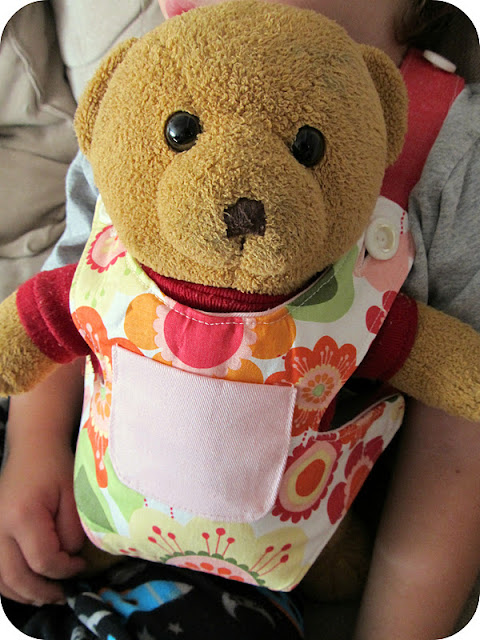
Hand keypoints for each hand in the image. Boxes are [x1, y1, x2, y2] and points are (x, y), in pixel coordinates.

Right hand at [0, 438, 85, 604]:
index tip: (81, 566)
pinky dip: (9, 585)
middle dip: (44, 591)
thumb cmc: (54, 468)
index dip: (65, 570)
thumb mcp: (73, 496)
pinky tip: (27, 587)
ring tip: (48, 595)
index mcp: (23, 516)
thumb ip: (72, 531)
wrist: (32, 449)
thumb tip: (68, 558)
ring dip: (24, 594)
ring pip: (0, 580)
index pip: (43, 560)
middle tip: (65, 594)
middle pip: (16, 577)